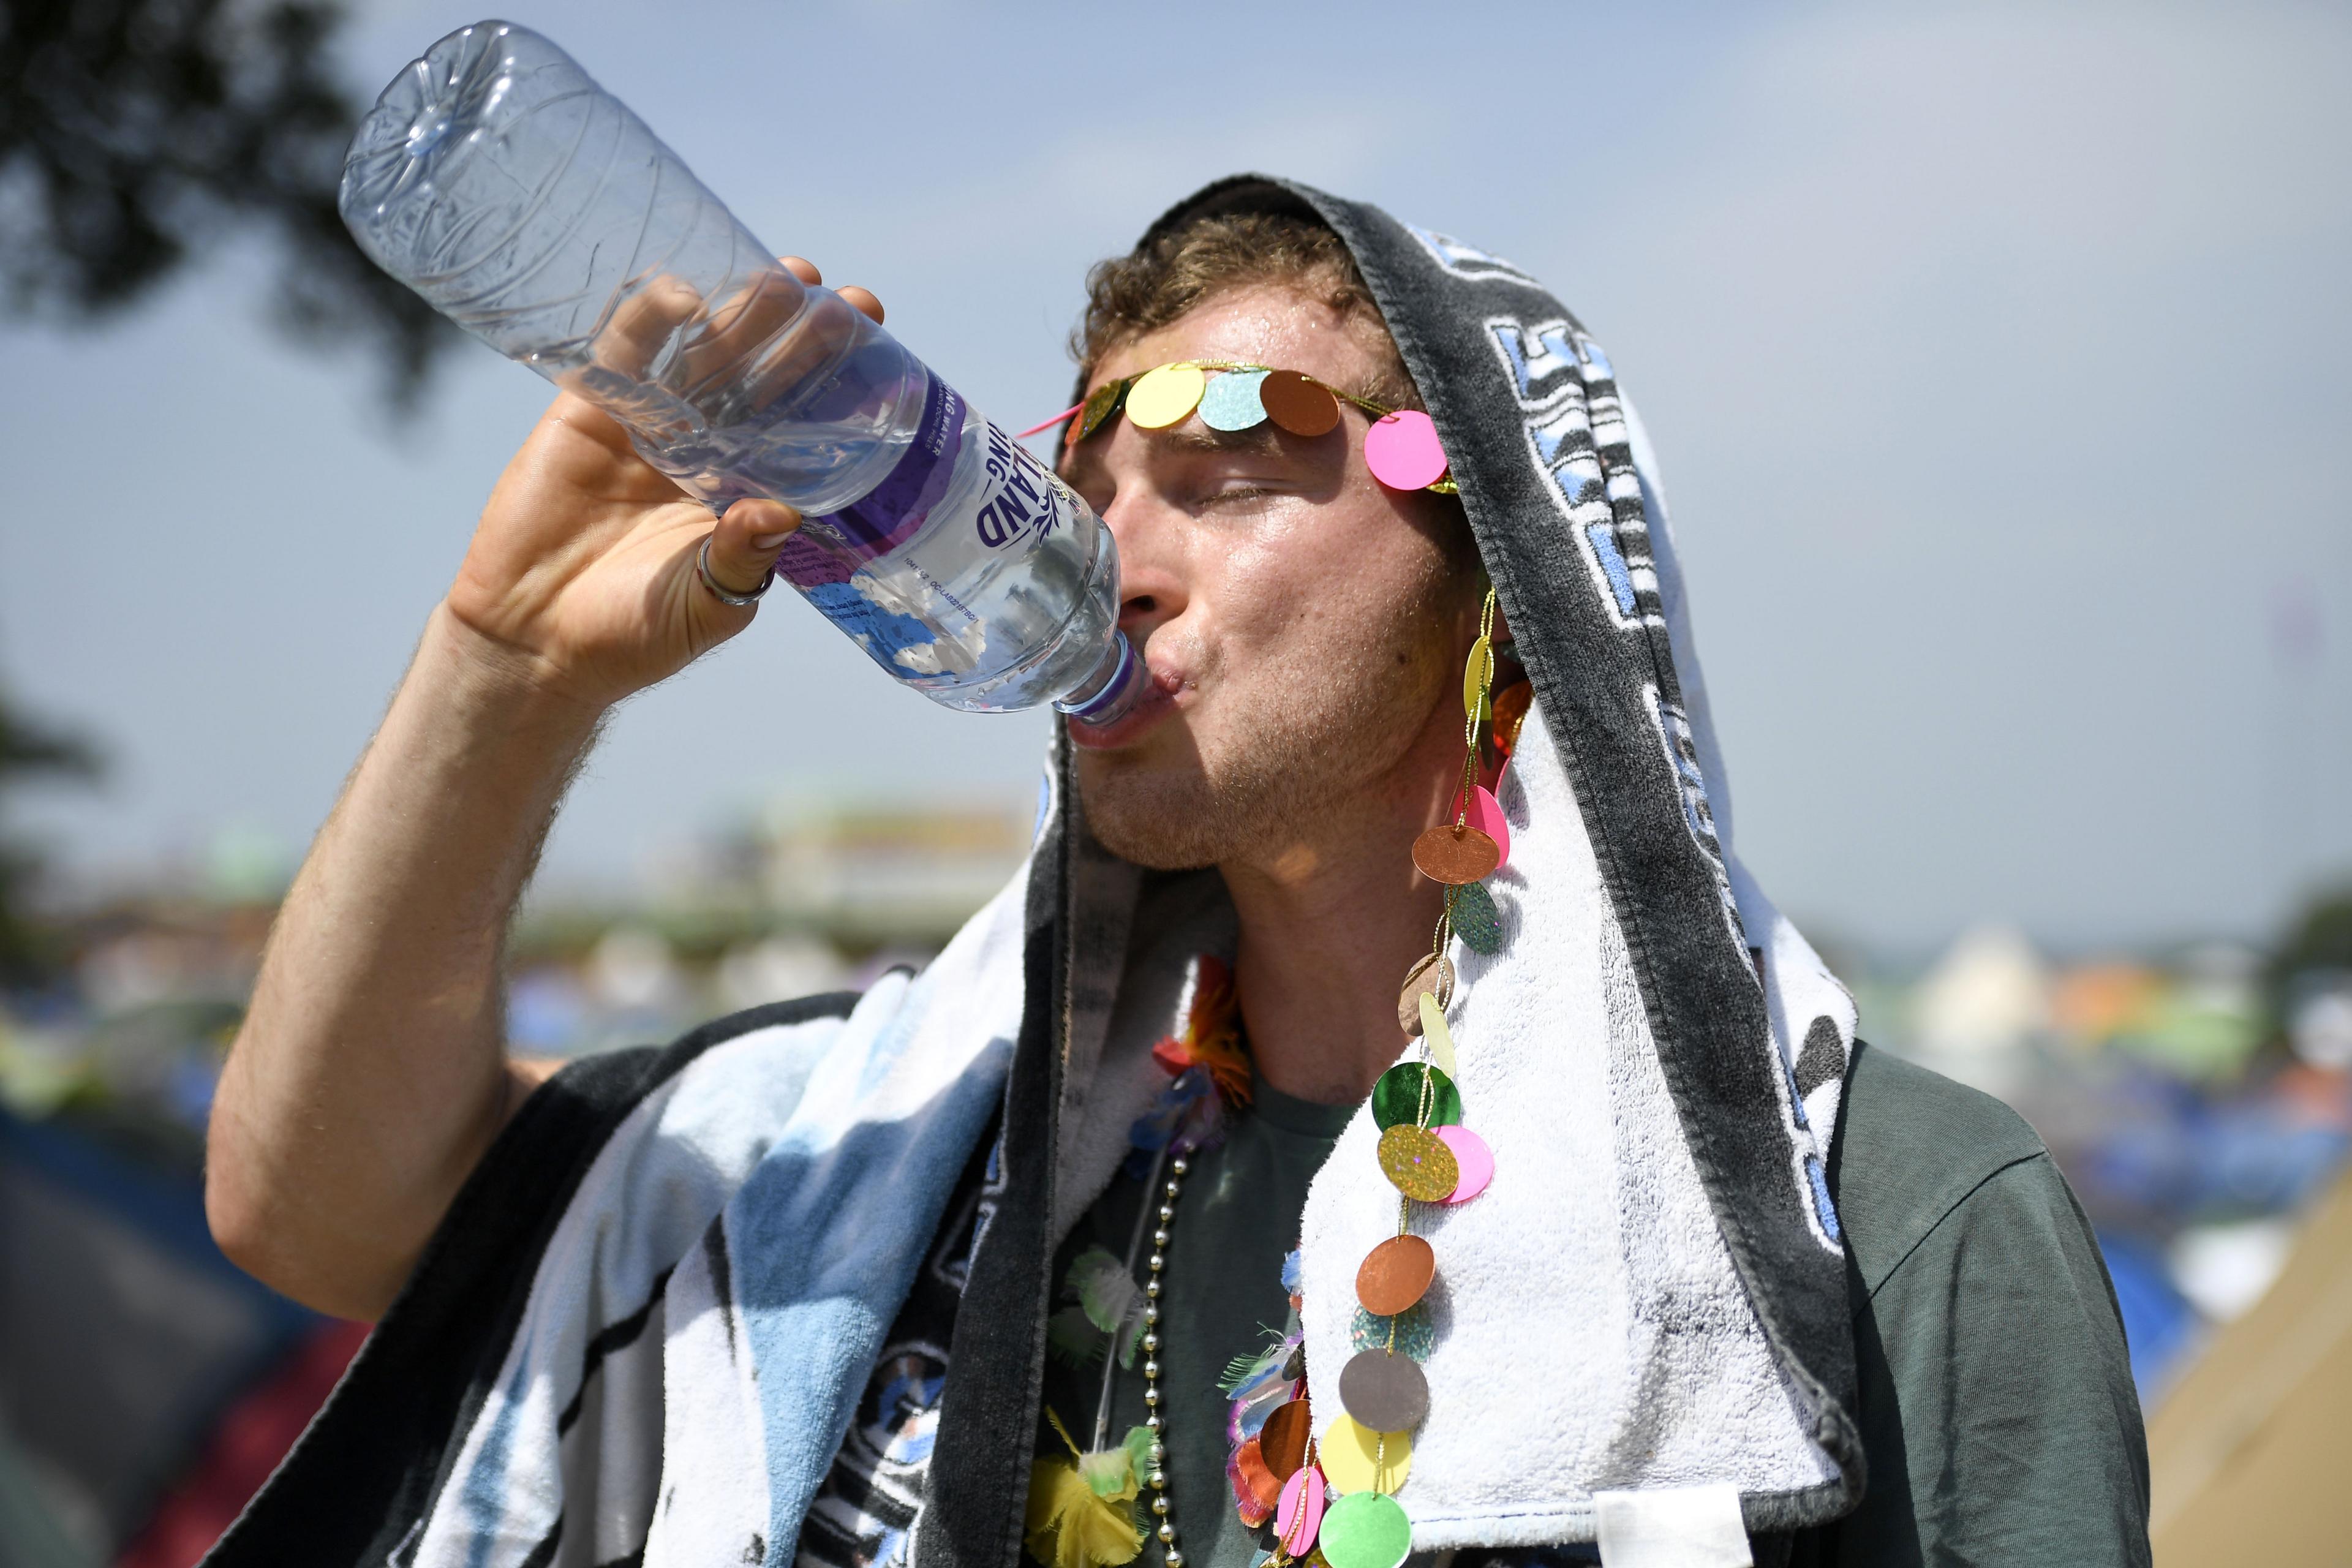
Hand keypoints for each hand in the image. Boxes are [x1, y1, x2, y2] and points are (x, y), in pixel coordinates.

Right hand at [444, 257, 885, 710]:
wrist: (535, 643)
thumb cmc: (633, 636)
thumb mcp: (704, 604)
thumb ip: (740, 559)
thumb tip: (782, 514)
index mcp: (742, 490)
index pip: (797, 424)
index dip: (831, 383)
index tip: (871, 343)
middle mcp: (702, 450)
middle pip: (754, 378)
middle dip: (792, 334)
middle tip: (833, 296)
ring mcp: (645, 428)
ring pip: (697, 357)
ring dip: (735, 315)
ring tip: (778, 278)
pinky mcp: (586, 417)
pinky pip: (619, 358)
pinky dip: (646, 323)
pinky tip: (682, 295)